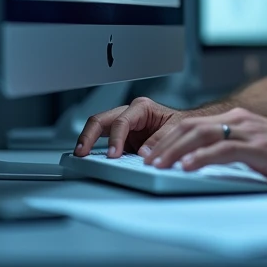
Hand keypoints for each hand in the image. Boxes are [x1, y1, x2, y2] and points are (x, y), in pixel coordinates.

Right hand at [74, 97, 192, 157]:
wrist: (186, 129)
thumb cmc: (181, 124)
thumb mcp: (175, 129)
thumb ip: (160, 139)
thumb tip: (144, 151)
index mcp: (141, 108)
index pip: (122, 121)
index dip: (115, 138)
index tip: (113, 154)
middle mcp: (130, 114)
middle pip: (101, 120)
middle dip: (88, 135)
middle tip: (82, 151)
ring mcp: (124, 126)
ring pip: (97, 128)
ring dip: (87, 141)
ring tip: (80, 155)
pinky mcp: (122, 138)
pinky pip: (103, 141)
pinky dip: (95, 149)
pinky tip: (90, 158)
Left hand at [145, 107, 266, 182]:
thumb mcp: (255, 148)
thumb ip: (232, 150)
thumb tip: (204, 164)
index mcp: (237, 120)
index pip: (193, 124)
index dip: (169, 137)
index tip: (151, 152)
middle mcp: (239, 121)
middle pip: (191, 127)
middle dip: (164, 143)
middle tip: (146, 159)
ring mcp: (249, 132)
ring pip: (202, 135)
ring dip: (175, 151)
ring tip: (157, 165)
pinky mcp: (258, 147)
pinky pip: (224, 149)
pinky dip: (202, 157)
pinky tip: (188, 167)